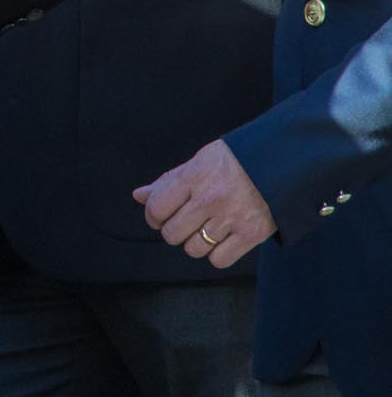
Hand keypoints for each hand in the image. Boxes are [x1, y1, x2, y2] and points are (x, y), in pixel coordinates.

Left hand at [133, 140, 276, 268]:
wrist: (282, 161)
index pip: (157, 208)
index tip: (160, 216)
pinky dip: (216, 254)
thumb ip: (168, 181)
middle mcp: (209, 199)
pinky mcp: (252, 234)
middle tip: (185, 222)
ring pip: (194, 249)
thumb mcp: (199, 161)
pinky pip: (219, 260)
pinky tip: (222, 240)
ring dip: (195, 242)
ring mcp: (231, 218)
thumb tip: (139, 196)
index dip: (154, 216)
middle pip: (172, 233)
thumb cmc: (236, 161)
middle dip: (174, 230)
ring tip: (206, 229)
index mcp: (193, 177)